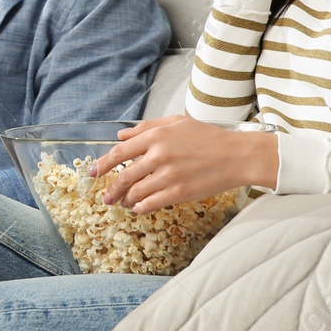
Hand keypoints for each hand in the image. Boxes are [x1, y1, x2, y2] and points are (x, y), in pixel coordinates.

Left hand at [86, 114, 276, 212]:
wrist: (237, 155)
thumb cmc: (209, 137)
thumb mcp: (177, 123)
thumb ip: (147, 127)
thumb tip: (121, 134)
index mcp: (156, 136)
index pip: (119, 152)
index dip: (102, 164)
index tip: (93, 173)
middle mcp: (158, 155)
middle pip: (123, 176)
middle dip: (111, 189)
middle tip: (106, 197)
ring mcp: (168, 175)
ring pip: (135, 192)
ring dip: (125, 200)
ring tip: (123, 203)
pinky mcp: (179, 192)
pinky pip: (150, 203)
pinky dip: (140, 207)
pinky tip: (139, 208)